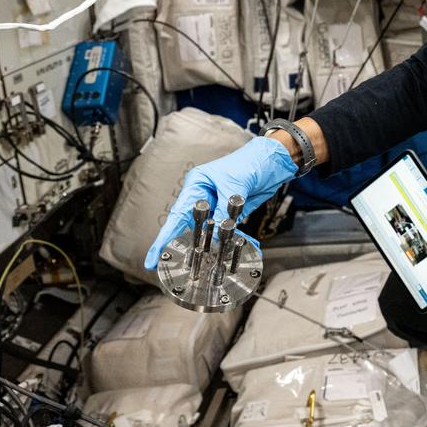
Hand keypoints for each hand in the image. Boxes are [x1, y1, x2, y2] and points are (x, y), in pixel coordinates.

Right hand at [143, 136, 297, 269]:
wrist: (273, 160)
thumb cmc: (250, 161)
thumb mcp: (235, 185)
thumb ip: (225, 210)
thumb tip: (218, 233)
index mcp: (196, 185)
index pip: (176, 215)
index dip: (163, 239)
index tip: (153, 258)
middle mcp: (204, 197)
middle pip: (192, 227)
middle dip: (192, 246)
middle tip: (189, 265)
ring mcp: (218, 206)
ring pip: (213, 232)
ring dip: (219, 245)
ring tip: (221, 259)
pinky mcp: (232, 213)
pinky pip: (230, 230)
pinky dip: (238, 239)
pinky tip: (246, 247)